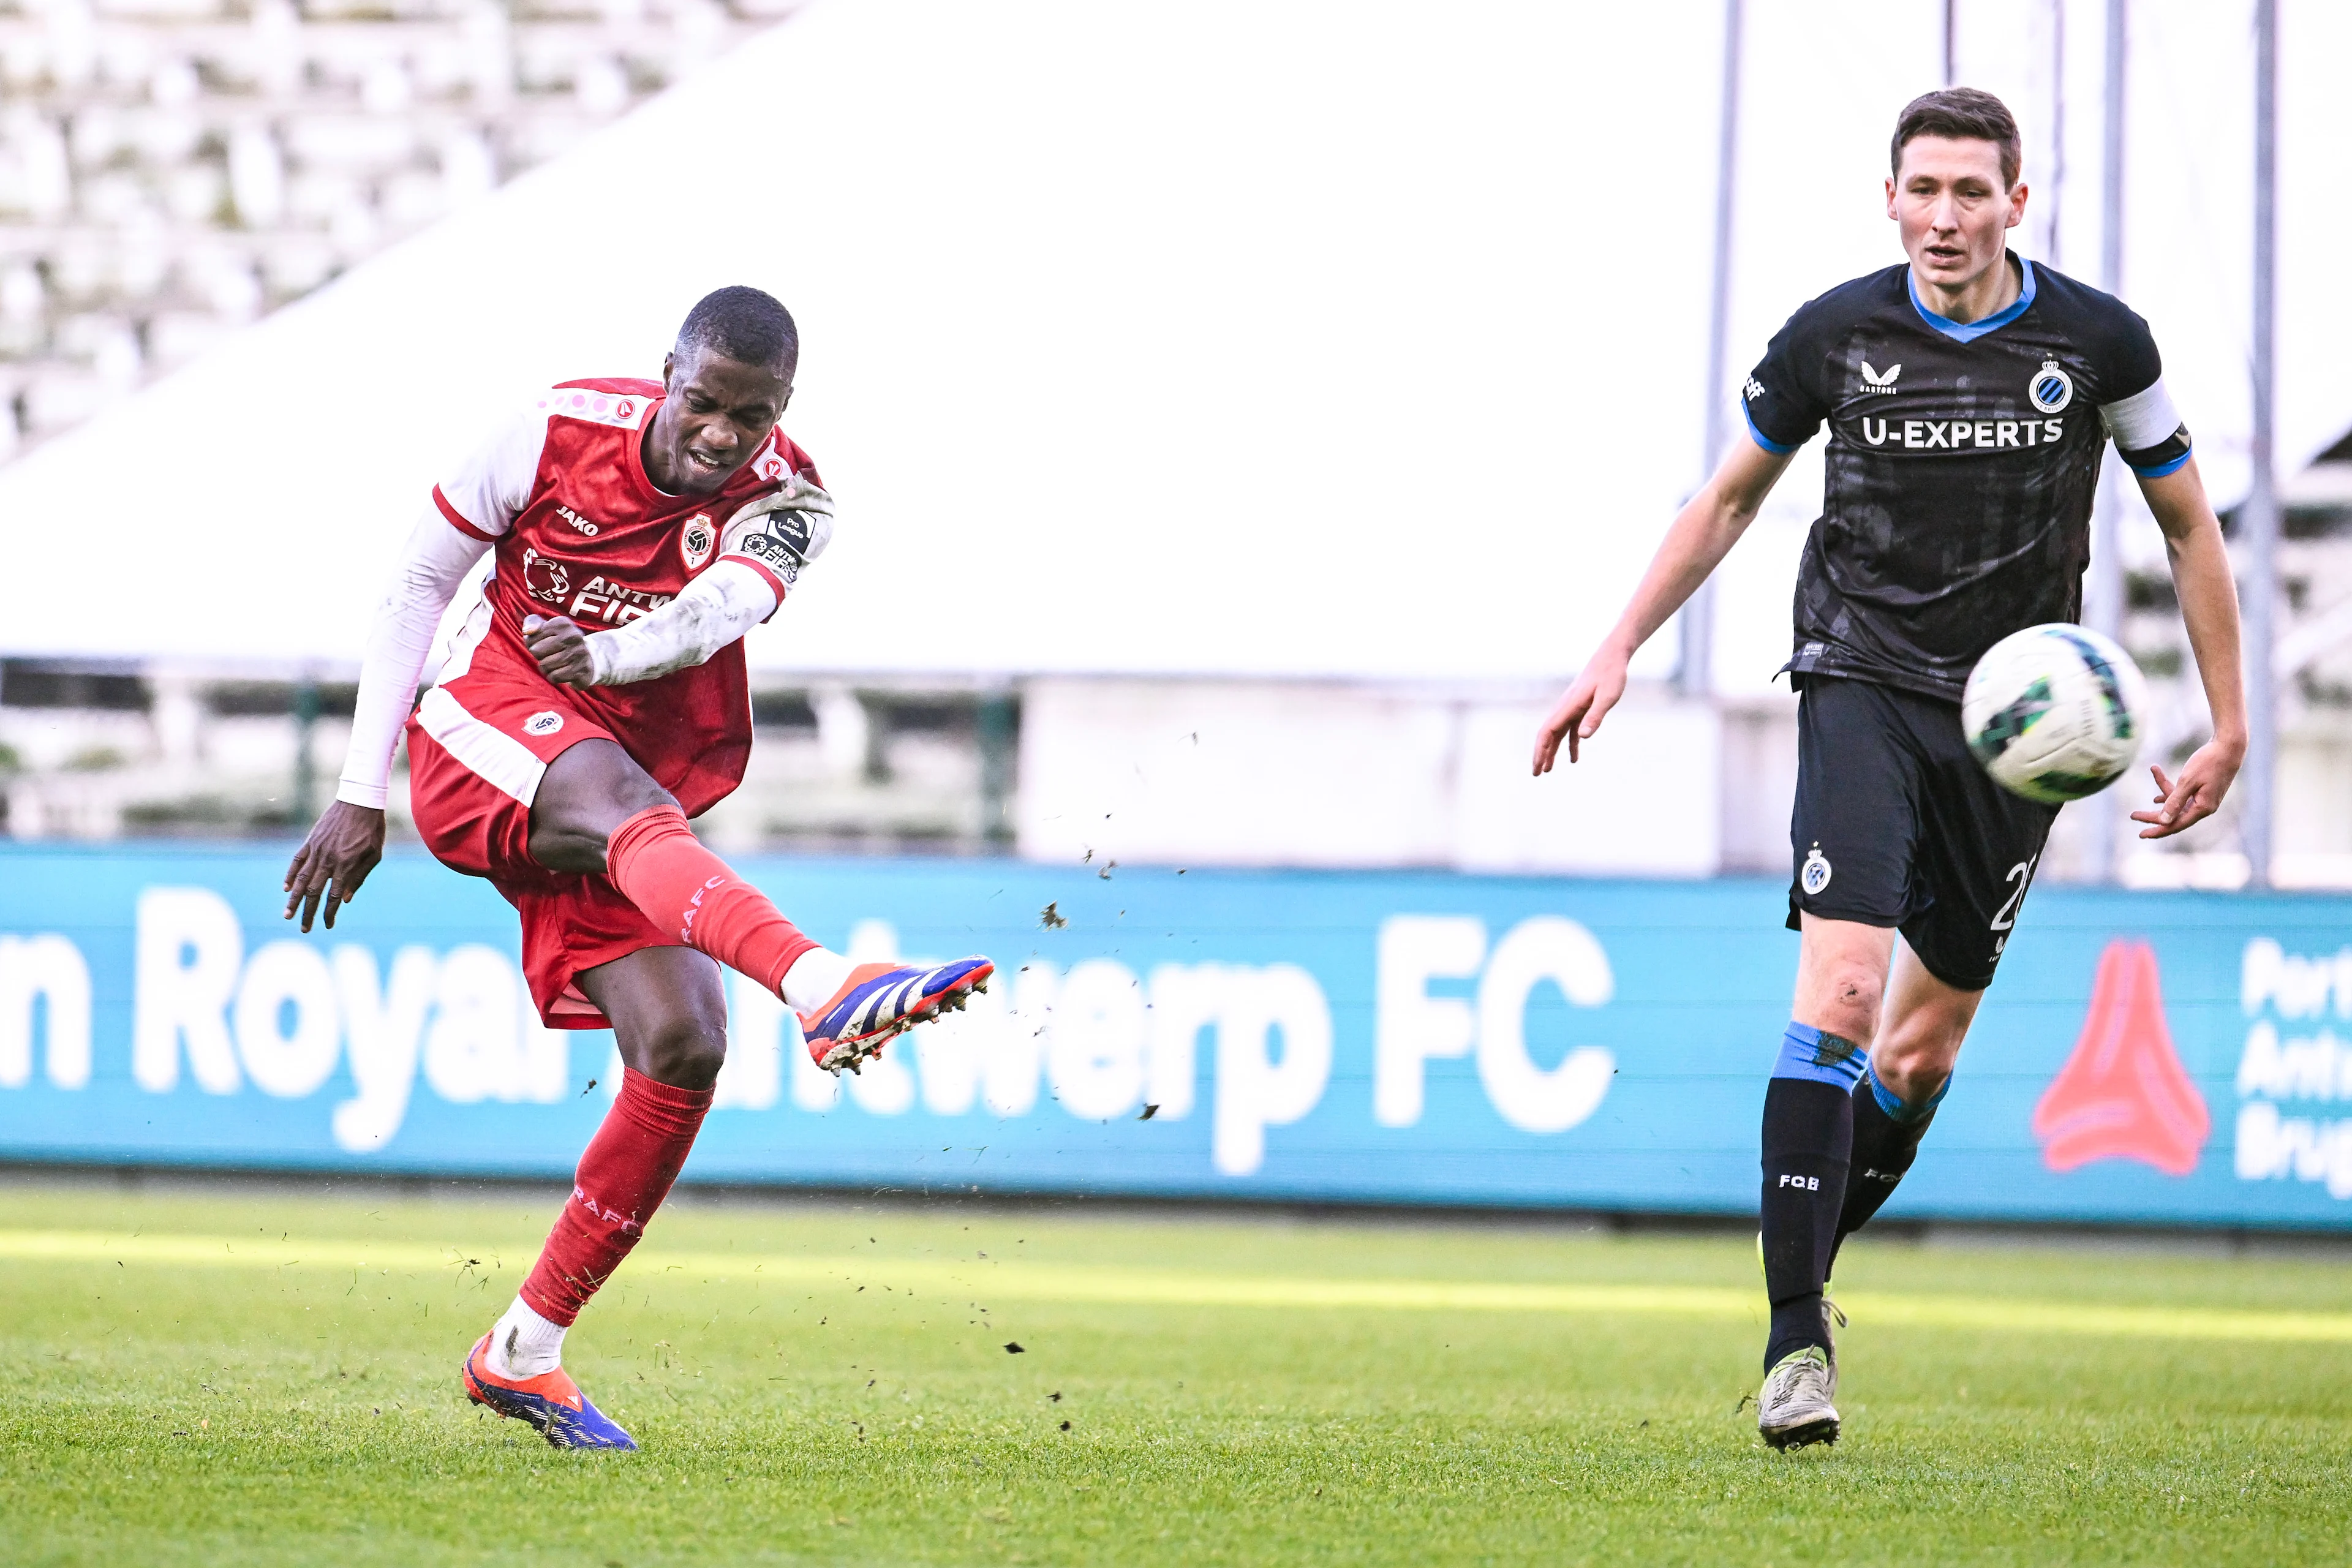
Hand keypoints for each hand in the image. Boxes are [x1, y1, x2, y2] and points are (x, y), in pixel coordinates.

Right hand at [283, 799, 385, 931]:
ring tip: (287, 915)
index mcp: (346, 865)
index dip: (330, 913)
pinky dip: (290, 874)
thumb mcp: (374, 854)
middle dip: (308, 913)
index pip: (335, 896)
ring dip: (293, 899)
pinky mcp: (310, 841)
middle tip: (304, 928)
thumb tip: (346, 899)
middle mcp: (329, 860)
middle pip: (314, 892)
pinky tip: (286, 888)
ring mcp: (317, 850)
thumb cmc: (372, 829)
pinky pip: (297, 860)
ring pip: (301, 880)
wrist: (359, 801)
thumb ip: (359, 877)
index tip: (327, 925)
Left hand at [523, 614, 595, 687]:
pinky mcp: (582, 669)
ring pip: (545, 665)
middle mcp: (573, 635)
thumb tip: (527, 632)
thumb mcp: (544, 629)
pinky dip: (553, 677)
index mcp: (562, 623)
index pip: (531, 638)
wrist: (587, 658)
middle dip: (538, 656)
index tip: (543, 643)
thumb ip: (531, 624)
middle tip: (548, 655)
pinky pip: (555, 677)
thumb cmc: (558, 642)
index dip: (532, 644)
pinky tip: (560, 672)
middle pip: (536, 651)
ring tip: (554, 663)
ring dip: (545, 668)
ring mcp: (580, 652)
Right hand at [1532, 646, 1629, 774]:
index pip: (1548, 732)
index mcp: (1568, 706)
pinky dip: (1569, 744)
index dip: (1541, 750)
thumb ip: (1595, 716)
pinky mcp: (1580, 708)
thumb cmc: (1611, 675)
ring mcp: (1571, 708)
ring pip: (1556, 734)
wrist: (1611, 657)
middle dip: (1540, 754)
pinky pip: (1570, 730)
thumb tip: (1582, 737)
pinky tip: (1574, 758)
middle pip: (1547, 735)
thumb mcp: (1607, 697)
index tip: (1538, 767)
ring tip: (1548, 770)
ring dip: (1552, 751)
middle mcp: (1565, 708)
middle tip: (1536, 774)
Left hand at [2129, 740, 2242, 838]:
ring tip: (2154, 773)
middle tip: (2133, 815)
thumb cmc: (2209, 762)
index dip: (2157, 829)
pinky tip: (2157, 795)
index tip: (2141, 834)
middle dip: (2153, 815)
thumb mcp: (2188, 781)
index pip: (2176, 825)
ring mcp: (2205, 799)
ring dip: (2163, 791)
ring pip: (2178, 802)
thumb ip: (2175, 801)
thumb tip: (2164, 821)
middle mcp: (2205, 807)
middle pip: (2174, 816)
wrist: (2230, 747)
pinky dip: (2171, 793)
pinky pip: (2184, 796)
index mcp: (2202, 808)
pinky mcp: (2205, 791)